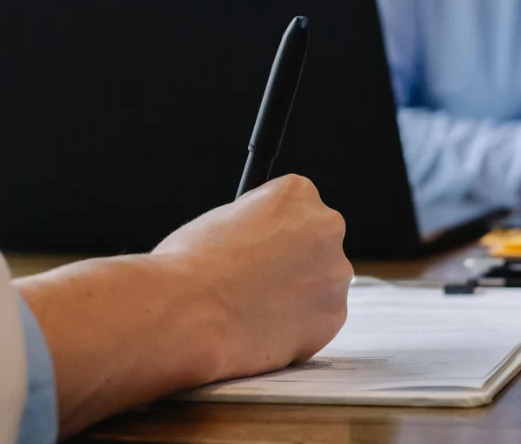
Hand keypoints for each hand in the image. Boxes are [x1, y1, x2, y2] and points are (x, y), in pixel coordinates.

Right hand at [153, 174, 352, 377]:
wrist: (187, 312)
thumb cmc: (191, 263)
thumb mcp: (224, 217)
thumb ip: (257, 224)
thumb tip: (264, 243)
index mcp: (298, 192)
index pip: (295, 207)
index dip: (272, 230)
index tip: (258, 246)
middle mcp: (326, 226)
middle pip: (316, 244)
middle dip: (293, 262)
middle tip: (259, 281)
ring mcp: (334, 273)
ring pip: (320, 285)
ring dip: (297, 296)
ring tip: (253, 309)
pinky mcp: (332, 317)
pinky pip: (317, 321)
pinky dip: (296, 328)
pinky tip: (262, 328)